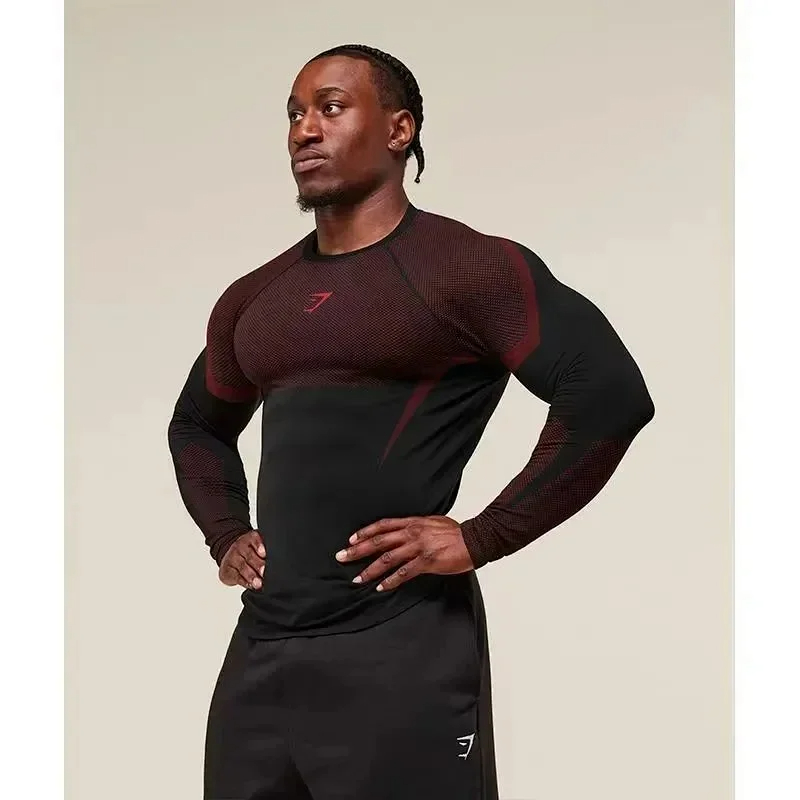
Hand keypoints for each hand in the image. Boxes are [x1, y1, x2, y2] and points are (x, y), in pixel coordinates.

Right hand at [219, 530, 265, 589]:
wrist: (230, 557)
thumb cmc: (251, 552)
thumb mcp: (259, 546)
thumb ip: (269, 549)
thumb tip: (282, 559)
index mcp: (251, 537)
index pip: (255, 539)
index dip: (259, 546)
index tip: (264, 553)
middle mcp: (241, 546)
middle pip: (249, 555)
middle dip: (258, 565)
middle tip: (264, 572)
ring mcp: (233, 557)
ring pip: (243, 567)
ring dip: (251, 576)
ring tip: (258, 583)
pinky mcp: (227, 570)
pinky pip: (236, 576)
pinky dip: (244, 582)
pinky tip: (250, 585)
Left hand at [335, 515, 473, 591]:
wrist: (474, 539)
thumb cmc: (455, 532)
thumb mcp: (432, 522)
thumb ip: (416, 526)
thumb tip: (405, 530)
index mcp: (413, 522)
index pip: (383, 525)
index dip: (365, 532)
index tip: (351, 540)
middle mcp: (412, 533)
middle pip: (379, 541)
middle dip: (358, 550)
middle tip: (342, 557)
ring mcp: (418, 547)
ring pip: (387, 558)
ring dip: (370, 570)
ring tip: (357, 578)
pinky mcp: (426, 562)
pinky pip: (404, 573)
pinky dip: (390, 581)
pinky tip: (381, 587)